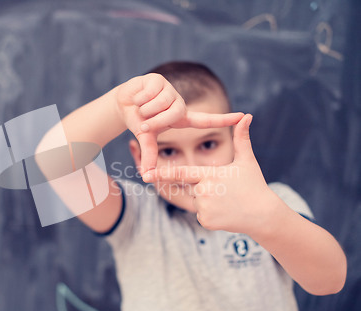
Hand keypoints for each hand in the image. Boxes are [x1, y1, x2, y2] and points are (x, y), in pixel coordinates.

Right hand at [115, 73, 243, 175]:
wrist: (122, 103)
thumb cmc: (138, 120)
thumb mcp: (145, 137)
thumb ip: (149, 153)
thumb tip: (147, 175)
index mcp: (180, 118)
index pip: (205, 120)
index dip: (223, 119)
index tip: (244, 117)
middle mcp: (178, 103)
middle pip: (174, 113)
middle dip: (155, 121)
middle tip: (144, 122)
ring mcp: (169, 90)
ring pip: (160, 104)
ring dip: (145, 109)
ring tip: (141, 107)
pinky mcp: (158, 79)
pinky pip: (150, 94)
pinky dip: (139, 99)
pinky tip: (138, 96)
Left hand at [144, 114, 280, 235]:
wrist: (264, 216)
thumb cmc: (255, 186)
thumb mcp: (247, 161)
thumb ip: (242, 138)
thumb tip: (248, 116)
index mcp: (211, 175)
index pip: (181, 173)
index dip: (162, 173)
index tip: (145, 173)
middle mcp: (204, 192)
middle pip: (192, 186)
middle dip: (204, 186)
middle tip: (224, 190)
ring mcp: (204, 208)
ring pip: (196, 200)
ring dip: (207, 199)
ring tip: (227, 201)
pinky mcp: (205, 221)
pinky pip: (200, 213)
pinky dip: (210, 212)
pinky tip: (225, 212)